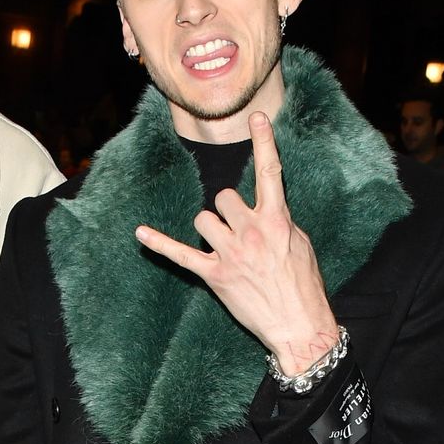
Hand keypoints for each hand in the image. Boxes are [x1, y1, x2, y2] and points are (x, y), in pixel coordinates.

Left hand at [135, 111, 337, 375]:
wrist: (299, 325)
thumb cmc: (303, 285)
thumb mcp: (300, 244)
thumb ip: (279, 220)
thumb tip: (263, 209)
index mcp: (277, 219)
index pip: (270, 172)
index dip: (263, 142)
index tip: (256, 117)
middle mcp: (251, 231)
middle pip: (223, 196)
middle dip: (228, 210)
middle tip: (240, 231)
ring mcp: (230, 252)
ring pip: (203, 219)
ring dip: (211, 229)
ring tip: (225, 247)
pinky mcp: (214, 274)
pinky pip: (180, 254)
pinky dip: (159, 244)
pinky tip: (140, 233)